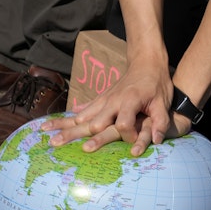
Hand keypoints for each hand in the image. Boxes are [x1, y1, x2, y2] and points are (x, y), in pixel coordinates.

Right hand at [42, 59, 176, 155]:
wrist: (146, 63)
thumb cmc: (157, 84)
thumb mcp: (163, 102)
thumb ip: (161, 121)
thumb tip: (158, 141)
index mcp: (129, 101)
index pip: (123, 124)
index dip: (128, 136)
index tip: (133, 144)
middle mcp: (113, 101)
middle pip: (95, 122)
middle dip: (82, 136)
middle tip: (63, 146)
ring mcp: (104, 99)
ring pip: (82, 116)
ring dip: (66, 127)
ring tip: (47, 136)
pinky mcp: (100, 99)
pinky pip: (83, 109)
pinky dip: (68, 117)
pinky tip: (52, 123)